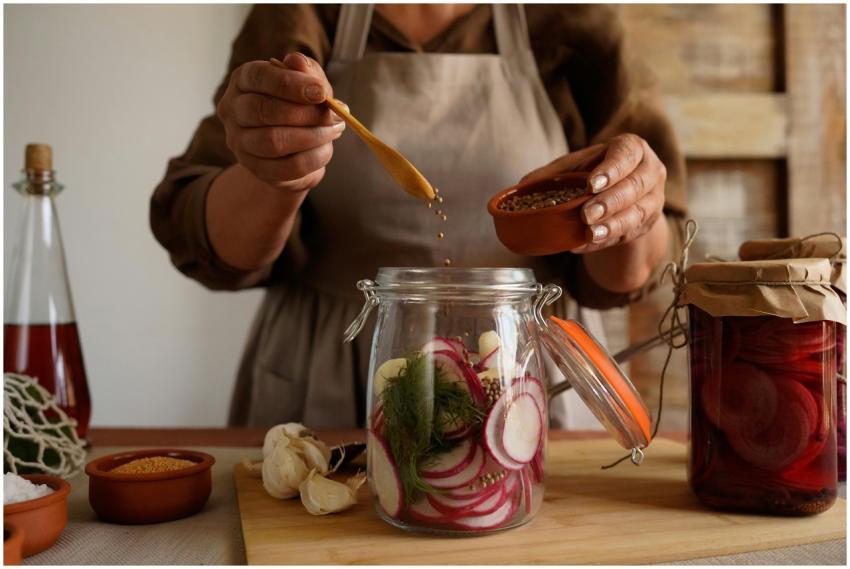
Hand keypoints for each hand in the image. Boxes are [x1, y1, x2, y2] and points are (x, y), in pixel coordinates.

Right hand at [216, 52, 344, 191]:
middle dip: (306, 113)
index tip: (321, 92)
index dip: (290, 84)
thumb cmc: (298, 105)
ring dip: (312, 136)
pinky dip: (314, 157)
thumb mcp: (306, 82)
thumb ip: (305, 70)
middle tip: (335, 115)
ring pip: (274, 141)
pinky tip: (326, 148)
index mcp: (243, 80)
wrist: (291, 147)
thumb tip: (297, 61)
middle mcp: (233, 110)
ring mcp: (240, 142)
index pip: (258, 77)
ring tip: (334, 129)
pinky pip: (287, 166)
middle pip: (263, 110)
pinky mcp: (255, 168)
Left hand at [521, 133, 666, 252]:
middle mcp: (650, 171)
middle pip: (635, 186)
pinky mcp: (648, 223)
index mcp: (632, 148)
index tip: (592, 183)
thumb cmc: (594, 173)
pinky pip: (629, 234)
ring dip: (612, 226)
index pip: (626, 154)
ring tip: (590, 233)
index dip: (612, 169)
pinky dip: (605, 241)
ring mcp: (653, 199)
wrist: (619, 194)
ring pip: (637, 213)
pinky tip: (586, 244)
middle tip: (586, 214)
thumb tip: (521, 187)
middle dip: (610, 202)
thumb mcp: (574, 168)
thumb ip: (551, 175)